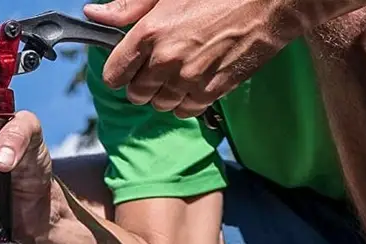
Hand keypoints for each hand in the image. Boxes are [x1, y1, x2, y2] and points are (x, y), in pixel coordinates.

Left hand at [83, 0, 311, 117]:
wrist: (271, 4)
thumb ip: (129, 6)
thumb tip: (93, 14)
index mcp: (149, 33)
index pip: (114, 74)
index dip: (119, 72)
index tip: (127, 67)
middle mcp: (166, 60)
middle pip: (135, 94)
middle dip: (141, 83)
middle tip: (156, 67)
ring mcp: (189, 78)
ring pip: (159, 105)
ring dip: (163, 94)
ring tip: (177, 74)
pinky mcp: (212, 91)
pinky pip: (185, 111)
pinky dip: (185, 102)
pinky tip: (193, 83)